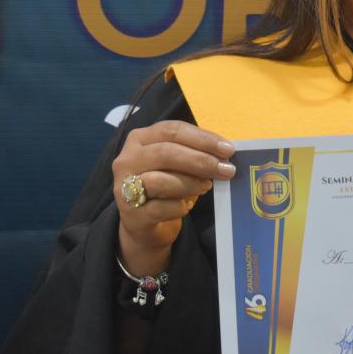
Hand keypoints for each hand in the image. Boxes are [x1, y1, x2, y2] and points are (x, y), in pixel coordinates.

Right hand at [111, 120, 235, 274]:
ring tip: (206, 187)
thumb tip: (224, 154)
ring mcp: (124, 187)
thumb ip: (195, 154)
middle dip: (201, 160)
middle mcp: (127, 159)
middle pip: (166, 152)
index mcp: (140, 139)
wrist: (143, 224)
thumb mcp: (178, 165)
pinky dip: (179, 207)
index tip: (228, 149)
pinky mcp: (130, 213)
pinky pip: (160, 208)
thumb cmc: (164, 187)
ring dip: (190, 183)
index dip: (202, 138)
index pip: (172, 130)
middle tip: (226, 170)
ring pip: (160, 180)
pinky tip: (187, 207)